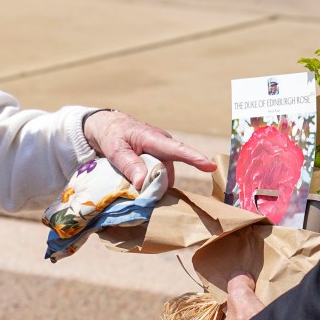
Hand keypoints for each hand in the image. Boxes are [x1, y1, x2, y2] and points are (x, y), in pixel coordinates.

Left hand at [82, 110, 216, 189]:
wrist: (109, 127)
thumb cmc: (112, 135)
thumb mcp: (115, 150)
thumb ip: (129, 165)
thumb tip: (143, 183)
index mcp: (153, 138)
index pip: (178, 149)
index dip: (195, 159)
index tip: (211, 167)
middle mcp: (163, 146)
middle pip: (167, 172)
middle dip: (157, 185)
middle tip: (137, 192)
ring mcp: (162, 154)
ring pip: (163, 177)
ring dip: (152, 185)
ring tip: (133, 185)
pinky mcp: (158, 161)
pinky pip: (159, 176)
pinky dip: (151, 183)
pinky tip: (140, 185)